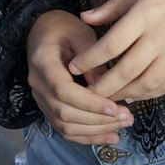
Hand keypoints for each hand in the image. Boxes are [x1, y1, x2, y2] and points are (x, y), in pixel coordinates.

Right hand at [26, 10, 132, 144]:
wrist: (42, 32)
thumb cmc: (64, 28)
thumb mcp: (81, 33)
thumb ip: (93, 59)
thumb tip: (107, 87)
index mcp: (43, 63)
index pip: (64, 91)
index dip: (89, 103)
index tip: (115, 108)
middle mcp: (38, 85)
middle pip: (65, 113)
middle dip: (98, 119)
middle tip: (127, 117)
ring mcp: (41, 99)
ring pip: (66, 126)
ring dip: (96, 130)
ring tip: (123, 125)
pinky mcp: (48, 108)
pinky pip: (65, 129)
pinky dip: (88, 137)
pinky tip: (111, 136)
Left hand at [72, 0, 164, 102]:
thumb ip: (113, 6)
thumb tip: (84, 18)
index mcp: (146, 13)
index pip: (111, 44)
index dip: (90, 60)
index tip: (74, 67)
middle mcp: (162, 35)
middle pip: (126, 70)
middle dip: (102, 86)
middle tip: (86, 92)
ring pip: (147, 83)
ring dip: (124, 94)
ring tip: (107, 97)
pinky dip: (148, 94)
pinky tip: (134, 95)